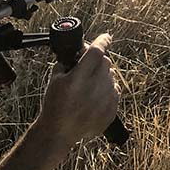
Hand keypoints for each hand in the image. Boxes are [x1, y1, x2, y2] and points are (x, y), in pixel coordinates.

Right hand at [39, 33, 120, 148]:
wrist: (59, 132)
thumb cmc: (54, 105)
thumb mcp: (55, 79)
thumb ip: (68, 61)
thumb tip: (82, 49)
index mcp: (78, 79)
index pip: (96, 52)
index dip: (102, 41)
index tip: (106, 36)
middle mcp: (94, 88)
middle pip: (105, 62)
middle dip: (97, 60)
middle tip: (86, 67)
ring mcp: (105, 100)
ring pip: (111, 76)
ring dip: (101, 76)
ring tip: (87, 88)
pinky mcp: (112, 110)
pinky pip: (115, 90)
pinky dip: (106, 89)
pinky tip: (93, 97)